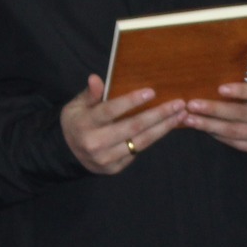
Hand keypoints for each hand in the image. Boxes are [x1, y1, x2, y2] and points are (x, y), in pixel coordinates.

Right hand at [61, 74, 185, 173]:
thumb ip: (90, 94)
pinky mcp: (114, 168)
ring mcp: (106, 158)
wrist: (67, 153)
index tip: (152, 92)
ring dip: (163, 128)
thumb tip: (95, 78)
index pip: (111, 110)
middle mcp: (96, 143)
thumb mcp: (76, 105)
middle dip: (158, 114)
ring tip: (180, 116)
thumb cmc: (76, 122)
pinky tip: (167, 127)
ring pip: (140, 142)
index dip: (132, 101)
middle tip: (179, 104)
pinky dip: (154, 138)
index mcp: (85, 123)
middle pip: (133, 127)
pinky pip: (138, 152)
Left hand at [182, 69, 246, 153]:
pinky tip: (205, 129)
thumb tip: (215, 70)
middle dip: (215, 110)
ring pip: (236, 131)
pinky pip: (237, 144)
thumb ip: (246, 74)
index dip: (241, 91)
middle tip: (193, 105)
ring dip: (211, 126)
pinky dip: (219, 136)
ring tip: (190, 119)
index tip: (220, 88)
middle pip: (242, 114)